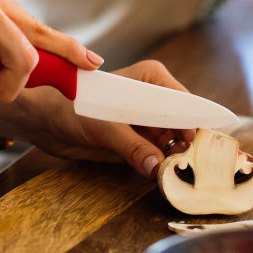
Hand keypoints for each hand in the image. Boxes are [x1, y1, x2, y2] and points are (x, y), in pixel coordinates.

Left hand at [0, 59, 197, 176]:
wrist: (47, 121)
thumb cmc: (72, 109)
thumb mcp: (104, 126)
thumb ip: (131, 145)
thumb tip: (156, 166)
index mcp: (152, 79)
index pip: (185, 102)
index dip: (196, 124)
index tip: (205, 146)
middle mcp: (155, 97)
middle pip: (184, 122)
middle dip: (190, 144)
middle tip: (195, 166)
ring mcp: (149, 119)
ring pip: (175, 140)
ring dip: (178, 157)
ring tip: (181, 173)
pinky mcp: (141, 138)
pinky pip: (160, 152)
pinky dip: (165, 164)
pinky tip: (166, 174)